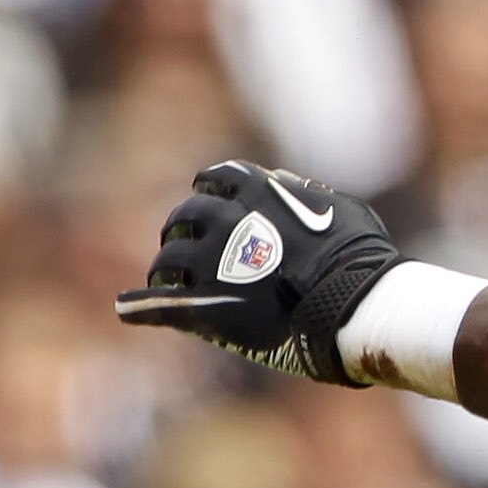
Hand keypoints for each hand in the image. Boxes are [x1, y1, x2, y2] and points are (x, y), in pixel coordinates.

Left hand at [112, 160, 403, 381]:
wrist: (354, 305)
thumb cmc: (360, 258)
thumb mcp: (342, 209)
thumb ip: (305, 195)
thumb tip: (283, 183)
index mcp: (258, 193)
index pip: (216, 180)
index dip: (209, 189)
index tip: (209, 198)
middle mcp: (226, 222)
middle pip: (186, 217)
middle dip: (182, 228)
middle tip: (184, 242)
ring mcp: (211, 265)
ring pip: (169, 261)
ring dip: (166, 269)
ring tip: (167, 281)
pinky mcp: (204, 308)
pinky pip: (159, 306)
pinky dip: (139, 307)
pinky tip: (127, 308)